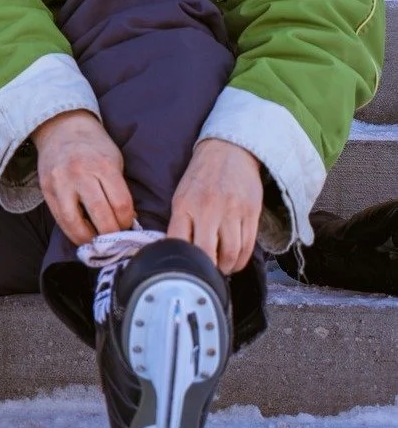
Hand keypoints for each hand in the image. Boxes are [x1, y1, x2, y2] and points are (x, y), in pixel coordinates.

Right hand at [33, 109, 135, 245]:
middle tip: (115, 239)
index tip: (128, 226)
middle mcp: (80, 174)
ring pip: (75, 223)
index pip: (121, 205)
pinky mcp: (46, 189)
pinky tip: (81, 235)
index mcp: (103, 166)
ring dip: (89, 239)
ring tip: (97, 242)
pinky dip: (72, 232)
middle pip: (101, 216)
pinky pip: (59, 219)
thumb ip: (119, 189)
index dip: (127, 222)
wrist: (62, 128)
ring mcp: (60, 182)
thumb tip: (126, 221)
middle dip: (111, 234)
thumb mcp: (114, 161)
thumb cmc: (94, 146)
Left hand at [168, 138, 262, 274]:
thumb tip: (176, 255)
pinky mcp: (251, 213)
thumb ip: (180, 224)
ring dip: (227, 268)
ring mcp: (231, 211)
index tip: (184, 272)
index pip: (179, 243)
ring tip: (222, 269)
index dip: (182, 263)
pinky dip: (241, 260)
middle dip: (207, 271)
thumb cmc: (201, 178)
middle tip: (207, 276)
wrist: (229, 151)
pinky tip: (235, 261)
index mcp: (185, 205)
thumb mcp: (181, 196)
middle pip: (207, 253)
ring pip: (231, 254)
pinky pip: (248, 246)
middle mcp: (208, 208)